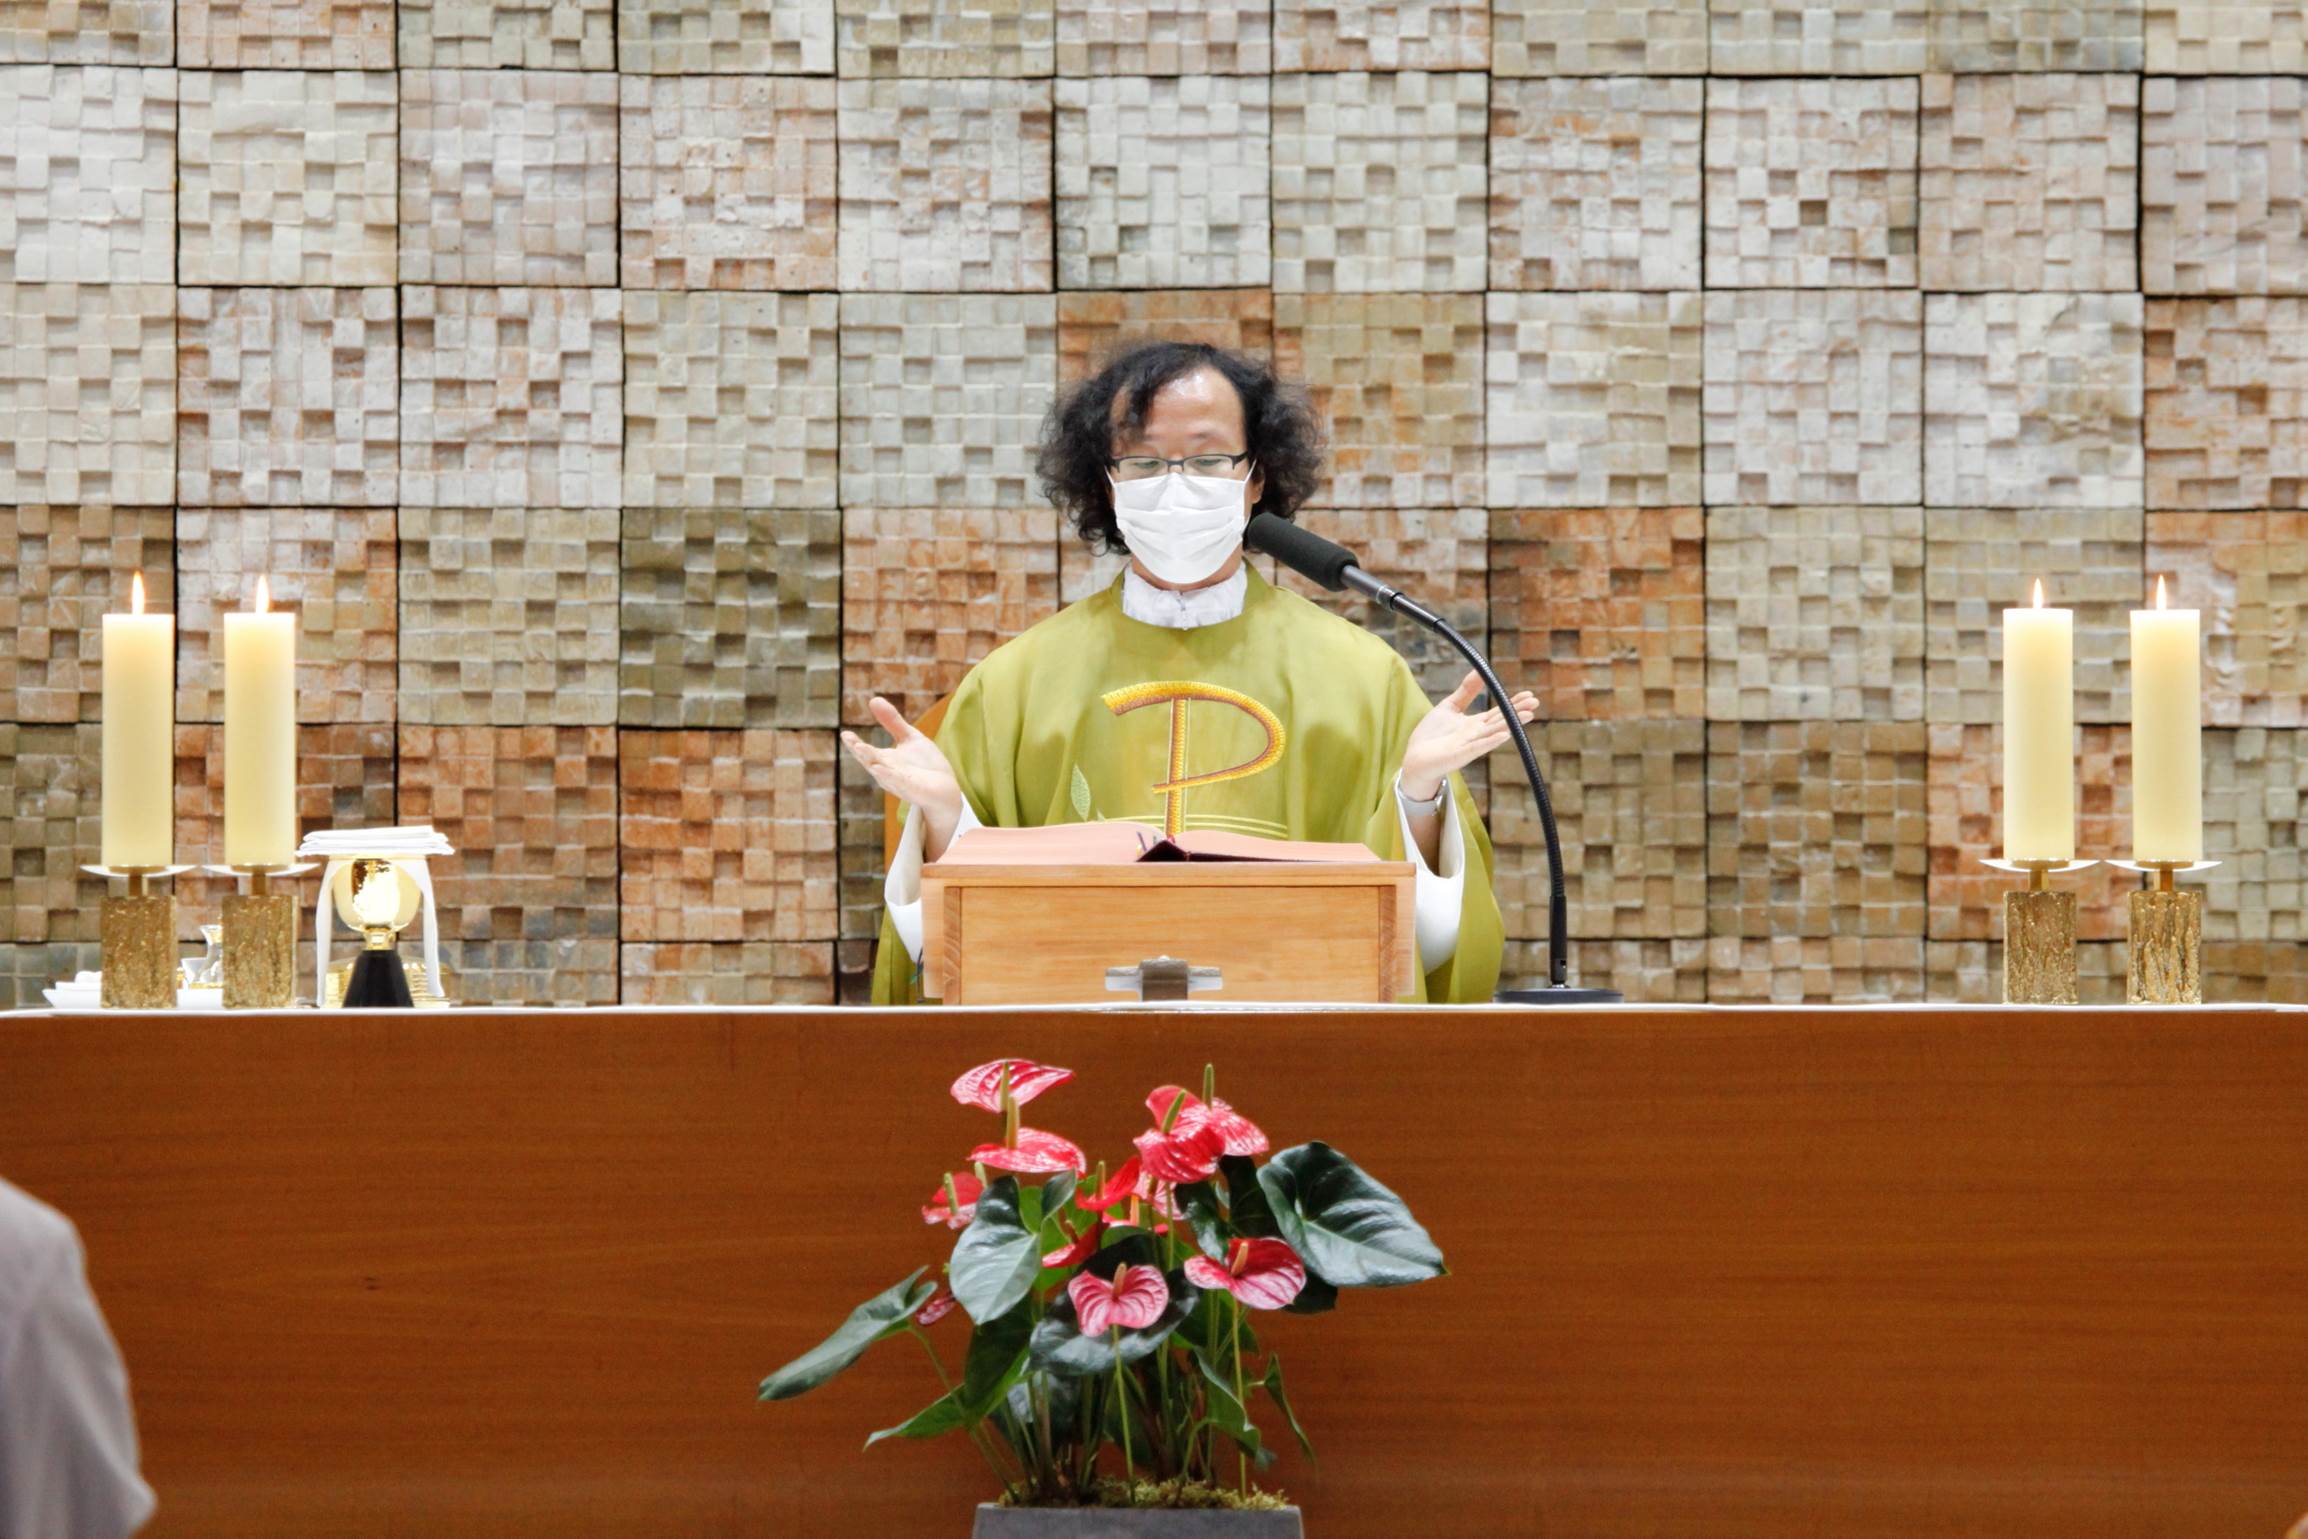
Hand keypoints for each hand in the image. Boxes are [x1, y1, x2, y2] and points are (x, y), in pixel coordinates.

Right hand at [841, 697, 964, 858]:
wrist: (946, 789)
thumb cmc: (925, 765)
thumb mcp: (909, 738)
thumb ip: (892, 722)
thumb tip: (873, 699)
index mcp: (884, 760)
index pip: (866, 752)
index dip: (855, 744)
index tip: (845, 734)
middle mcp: (888, 772)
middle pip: (870, 761)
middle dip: (860, 751)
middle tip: (850, 740)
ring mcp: (900, 782)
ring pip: (882, 772)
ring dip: (872, 762)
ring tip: (861, 749)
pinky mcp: (914, 790)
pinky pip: (900, 782)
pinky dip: (890, 776)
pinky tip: (881, 768)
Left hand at [1399, 671, 1540, 802]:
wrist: (1415, 757)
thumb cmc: (1432, 734)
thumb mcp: (1450, 706)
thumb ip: (1466, 691)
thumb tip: (1479, 670)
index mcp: (1476, 724)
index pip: (1499, 712)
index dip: (1514, 703)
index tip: (1530, 694)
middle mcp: (1477, 735)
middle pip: (1501, 721)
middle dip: (1518, 712)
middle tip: (1535, 702)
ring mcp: (1470, 745)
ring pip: (1494, 733)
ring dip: (1511, 724)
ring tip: (1529, 715)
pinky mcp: (1460, 755)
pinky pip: (1477, 747)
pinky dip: (1490, 741)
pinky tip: (1504, 734)